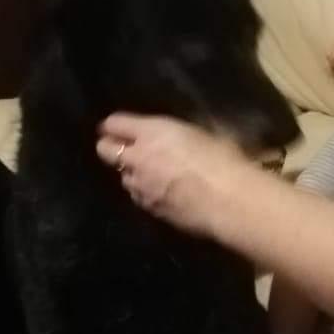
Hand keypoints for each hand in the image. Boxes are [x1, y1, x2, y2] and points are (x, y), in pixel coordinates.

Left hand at [96, 114, 251, 236]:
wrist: (229, 200)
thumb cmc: (224, 159)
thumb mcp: (201, 134)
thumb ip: (178, 136)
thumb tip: (177, 139)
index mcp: (152, 132)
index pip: (114, 124)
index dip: (112, 125)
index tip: (114, 127)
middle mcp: (138, 158)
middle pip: (104, 151)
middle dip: (109, 148)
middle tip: (124, 149)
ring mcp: (140, 186)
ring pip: (123, 178)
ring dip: (132, 174)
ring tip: (149, 175)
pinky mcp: (149, 209)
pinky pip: (139, 197)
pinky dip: (145, 194)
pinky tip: (161, 194)